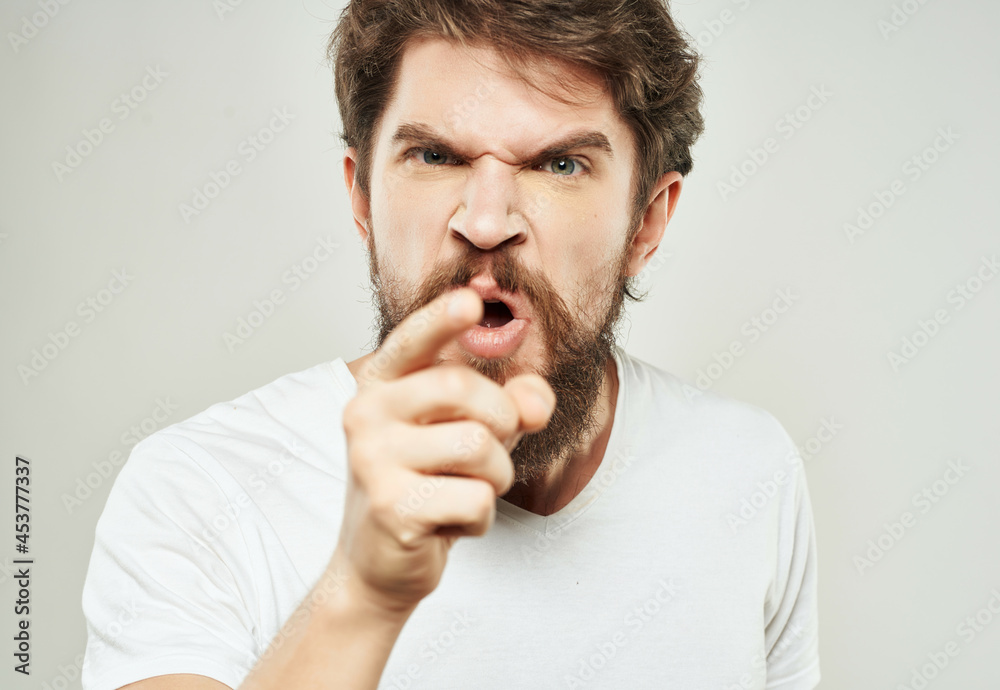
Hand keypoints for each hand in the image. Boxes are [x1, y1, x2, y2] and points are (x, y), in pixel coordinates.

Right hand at [329, 287, 555, 615]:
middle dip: (502, 421)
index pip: (412, 340)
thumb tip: (537, 401)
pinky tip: (449, 524)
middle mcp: (366, 413)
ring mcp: (373, 460)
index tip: (470, 300)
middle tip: (490, 453)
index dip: (441, 319)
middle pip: (463, 389)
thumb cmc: (426, 482)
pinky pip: (475, 499)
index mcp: (380, 383)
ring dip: (494, 477)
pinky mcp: (391, 507)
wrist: (378, 561)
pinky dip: (480, 518)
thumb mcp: (470, 432)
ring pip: (478, 446)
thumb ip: (509, 404)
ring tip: (466, 490)